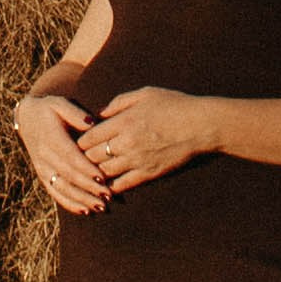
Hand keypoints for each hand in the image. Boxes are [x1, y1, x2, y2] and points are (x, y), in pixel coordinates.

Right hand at [16, 93, 109, 214]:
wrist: (27, 118)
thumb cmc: (49, 110)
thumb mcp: (60, 103)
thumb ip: (75, 113)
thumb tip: (91, 123)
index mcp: (51, 138)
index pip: (70, 157)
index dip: (86, 169)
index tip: (102, 178)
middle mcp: (45, 156)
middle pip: (69, 176)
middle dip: (89, 188)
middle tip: (108, 196)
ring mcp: (43, 168)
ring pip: (62, 188)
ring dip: (82, 199)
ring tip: (100, 207)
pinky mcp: (43, 175)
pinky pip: (55, 192)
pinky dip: (70, 203)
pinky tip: (85, 211)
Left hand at [80, 86, 216, 192]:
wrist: (201, 126)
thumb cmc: (175, 105)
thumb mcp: (145, 94)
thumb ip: (119, 102)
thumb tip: (99, 114)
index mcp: (123, 122)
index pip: (88, 137)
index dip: (80, 141)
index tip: (78, 142)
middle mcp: (126, 143)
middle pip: (92, 157)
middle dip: (84, 158)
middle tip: (80, 159)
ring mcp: (137, 160)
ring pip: (104, 172)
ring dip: (96, 173)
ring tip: (91, 172)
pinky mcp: (149, 174)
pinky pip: (122, 185)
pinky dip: (111, 187)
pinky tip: (107, 186)